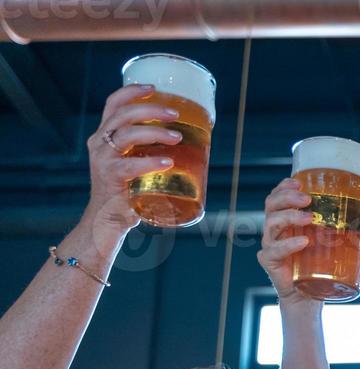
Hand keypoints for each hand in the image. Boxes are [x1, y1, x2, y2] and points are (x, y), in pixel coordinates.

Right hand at [81, 84, 180, 240]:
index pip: (112, 104)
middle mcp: (99, 143)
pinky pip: (130, 165)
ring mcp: (102, 160)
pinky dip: (150, 162)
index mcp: (104, 136)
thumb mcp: (134, 164)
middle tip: (175, 114)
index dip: (131, 91)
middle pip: (123, 114)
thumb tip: (190, 144)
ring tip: (177, 137)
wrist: (108, 220)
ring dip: (155, 132)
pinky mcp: (110, 178)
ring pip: (127, 134)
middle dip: (151, 110)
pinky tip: (167, 162)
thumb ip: (150, 152)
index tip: (154, 88)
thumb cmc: (128, 191)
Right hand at [257, 178, 359, 308]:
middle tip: (307, 199)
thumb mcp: (336, 244)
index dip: (284, 187)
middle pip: (272, 205)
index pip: (278, 197)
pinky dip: (288, 245)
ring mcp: (270, 245)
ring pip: (271, 223)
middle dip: (288, 197)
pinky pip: (274, 250)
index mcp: (286, 220)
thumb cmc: (318, 265)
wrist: (307, 295)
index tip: (299, 182)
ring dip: (290, 217)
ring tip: (309, 218)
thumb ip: (352, 229)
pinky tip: (303, 242)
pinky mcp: (269, 261)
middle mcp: (275, 230)